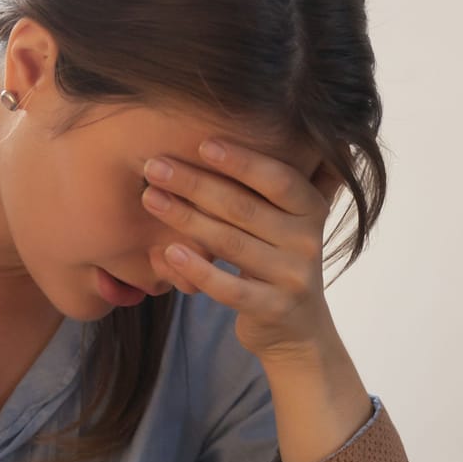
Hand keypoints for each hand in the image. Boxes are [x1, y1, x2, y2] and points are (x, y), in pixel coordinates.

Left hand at [141, 138, 345, 363]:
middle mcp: (308, 240)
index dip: (242, 161)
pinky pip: (229, 288)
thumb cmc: (277, 261)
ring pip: (231, 243)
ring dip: (185, 218)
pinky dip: (197, 269)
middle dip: (195, 183)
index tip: (202, 144)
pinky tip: (168, 252)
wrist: (297, 331)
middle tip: (154, 166)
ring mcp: (293, 277)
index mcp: (311, 210)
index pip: (279, 179)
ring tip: (151, 199)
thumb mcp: (289, 221)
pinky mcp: (274, 309)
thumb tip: (253, 131)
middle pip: (244, 207)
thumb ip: (278, 184)